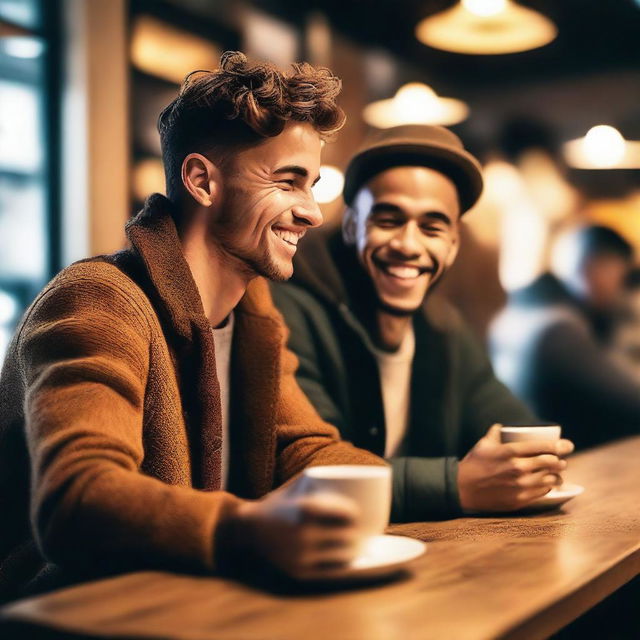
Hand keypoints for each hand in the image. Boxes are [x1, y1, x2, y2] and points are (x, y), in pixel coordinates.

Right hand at [229, 483, 361, 579]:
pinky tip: (345, 560)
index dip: (355, 515)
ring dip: (353, 551)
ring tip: (359, 546)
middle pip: (347, 536)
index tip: (359, 514)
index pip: (345, 514)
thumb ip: (316, 480)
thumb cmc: (277, 502)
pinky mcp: (299, 571)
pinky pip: (328, 571)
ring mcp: (302, 555)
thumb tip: (344, 475)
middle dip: (357, 534)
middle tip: (362, 531)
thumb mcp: (294, 486)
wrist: (247, 528)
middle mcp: (305, 533)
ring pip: (341, 556)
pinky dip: (340, 566)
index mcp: (306, 509)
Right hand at [457, 424, 574, 512]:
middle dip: (560, 460)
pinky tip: (547, 483)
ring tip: (556, 473)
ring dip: (557, 475)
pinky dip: (548, 486)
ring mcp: (520, 485)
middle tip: (561, 459)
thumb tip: (502, 427)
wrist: (463, 488)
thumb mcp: (483, 444)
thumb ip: (495, 433)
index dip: (559, 446)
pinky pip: (543, 491)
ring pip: (551, 478)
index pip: (543, 447)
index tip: (567, 445)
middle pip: (551, 462)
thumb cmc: (473, 464)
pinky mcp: (520, 499)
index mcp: (510, 451)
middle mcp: (518, 468)